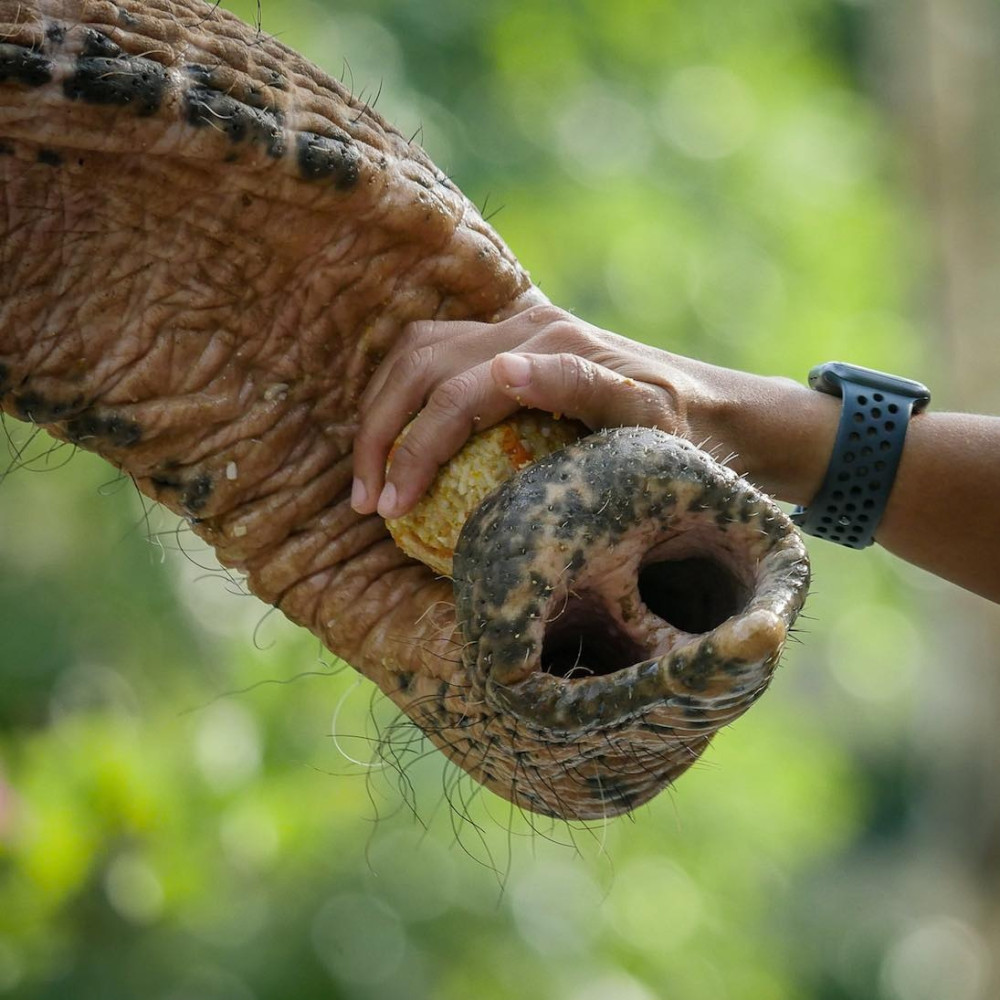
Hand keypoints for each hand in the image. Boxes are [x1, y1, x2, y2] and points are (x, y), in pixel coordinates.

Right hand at [351, 304, 719, 517]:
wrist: (717, 411)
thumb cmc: (686, 437)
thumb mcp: (651, 423)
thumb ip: (582, 390)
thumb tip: (502, 373)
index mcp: (555, 348)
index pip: (455, 396)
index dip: (413, 452)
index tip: (391, 509)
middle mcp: (528, 327)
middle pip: (420, 367)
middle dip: (380, 435)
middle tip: (368, 502)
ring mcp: (518, 327)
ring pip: (417, 352)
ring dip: (382, 410)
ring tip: (372, 476)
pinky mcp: (513, 337)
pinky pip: (437, 352)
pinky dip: (404, 391)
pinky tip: (400, 438)